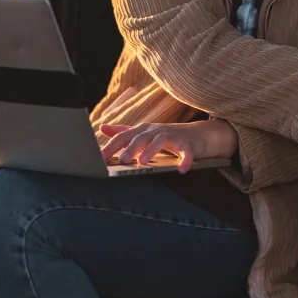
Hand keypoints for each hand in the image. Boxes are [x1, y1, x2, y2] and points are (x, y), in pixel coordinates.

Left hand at [99, 119, 237, 173]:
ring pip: (160, 141)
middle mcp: (156, 131)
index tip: (100, 158)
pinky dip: (185, 160)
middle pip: (141, 137)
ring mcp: (172, 136)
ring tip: (143, 162)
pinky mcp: (188, 144)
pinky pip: (186, 152)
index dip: (112, 146)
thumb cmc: (166, 136)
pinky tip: (181, 170)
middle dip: (131, 147)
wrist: (197, 135)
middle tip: (122, 160)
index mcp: (143, 130)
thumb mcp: (143, 133)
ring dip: (151, 150)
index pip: (124, 136)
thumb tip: (101, 128)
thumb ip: (123, 131)